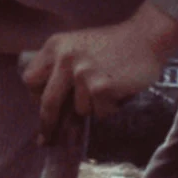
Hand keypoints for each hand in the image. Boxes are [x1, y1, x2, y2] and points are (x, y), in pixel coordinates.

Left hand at [22, 4, 177, 143]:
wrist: (147, 36)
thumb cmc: (114, 46)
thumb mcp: (78, 47)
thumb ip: (61, 69)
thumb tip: (50, 109)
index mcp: (55, 46)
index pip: (30, 79)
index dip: (36, 96)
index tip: (42, 107)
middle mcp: (65, 59)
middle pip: (47, 104)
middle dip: (48, 126)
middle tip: (46, 141)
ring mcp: (82, 74)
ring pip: (79, 110)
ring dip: (94, 106)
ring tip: (108, 87)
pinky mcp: (99, 88)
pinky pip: (99, 112)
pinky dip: (110, 108)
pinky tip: (118, 90)